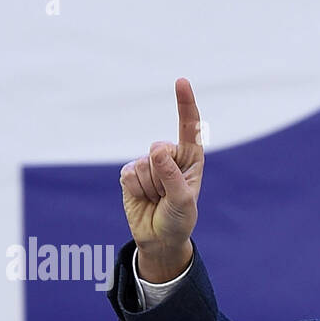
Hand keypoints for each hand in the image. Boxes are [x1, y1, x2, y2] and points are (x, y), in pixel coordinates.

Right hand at [120, 78, 202, 279]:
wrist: (159, 238)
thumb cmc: (179, 219)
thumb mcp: (182, 201)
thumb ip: (171, 175)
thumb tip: (156, 149)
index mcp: (190, 159)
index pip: (188, 128)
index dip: (185, 104)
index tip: (181, 82)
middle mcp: (170, 157)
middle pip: (159, 150)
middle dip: (161, 176)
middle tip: (167, 197)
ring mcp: (148, 164)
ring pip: (142, 165)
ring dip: (149, 187)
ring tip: (157, 199)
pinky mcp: (130, 173)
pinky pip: (129, 175)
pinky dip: (135, 190)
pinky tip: (144, 198)